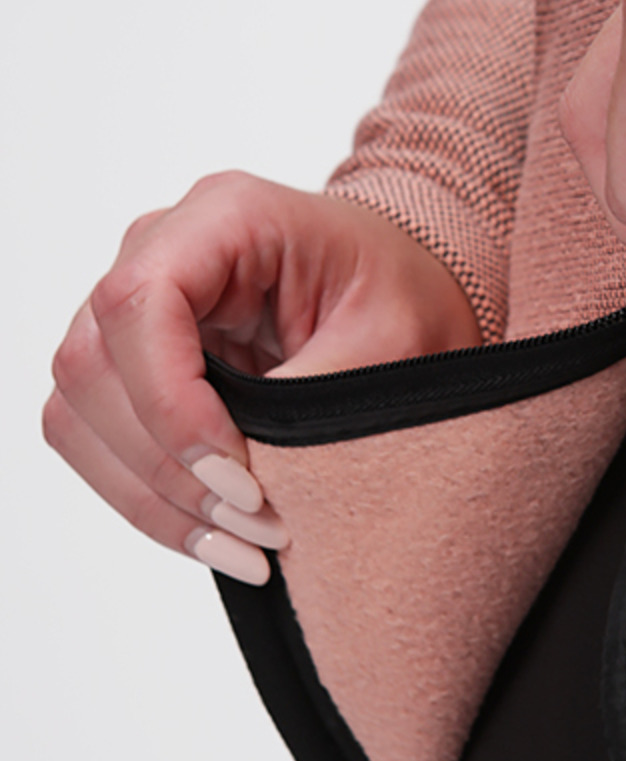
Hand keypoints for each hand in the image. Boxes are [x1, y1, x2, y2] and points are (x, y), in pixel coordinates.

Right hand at [43, 174, 480, 584]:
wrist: (410, 288)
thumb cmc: (406, 293)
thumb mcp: (395, 343)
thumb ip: (317, 399)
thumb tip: (250, 485)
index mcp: (227, 217)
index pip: (140, 303)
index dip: (172, 404)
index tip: (242, 479)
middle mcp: (162, 250)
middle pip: (93, 368)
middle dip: (167, 467)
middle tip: (257, 522)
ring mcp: (136, 307)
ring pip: (80, 414)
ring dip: (152, 495)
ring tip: (246, 543)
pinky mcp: (133, 362)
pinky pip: (100, 440)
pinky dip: (150, 499)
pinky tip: (218, 536)